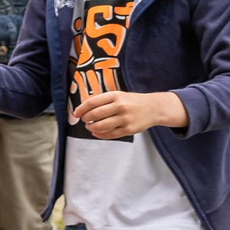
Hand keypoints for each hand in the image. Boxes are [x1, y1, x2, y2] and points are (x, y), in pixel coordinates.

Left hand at [71, 89, 187, 138]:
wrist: (154, 108)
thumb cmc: (132, 101)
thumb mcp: (118, 95)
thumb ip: (103, 100)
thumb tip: (83, 108)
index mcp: (115, 96)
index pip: (92, 102)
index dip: (81, 109)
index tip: (75, 113)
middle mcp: (120, 106)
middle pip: (95, 114)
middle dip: (85, 118)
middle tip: (83, 120)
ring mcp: (125, 119)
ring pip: (101, 126)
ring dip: (91, 127)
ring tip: (89, 126)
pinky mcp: (129, 129)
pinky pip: (110, 134)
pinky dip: (100, 134)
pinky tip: (96, 132)